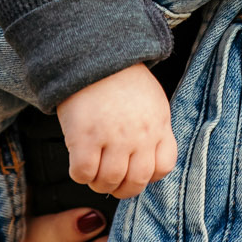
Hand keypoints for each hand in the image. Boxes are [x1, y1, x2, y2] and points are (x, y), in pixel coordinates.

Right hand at [55, 63, 177, 198]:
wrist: (91, 52)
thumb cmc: (118, 76)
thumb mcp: (149, 100)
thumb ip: (151, 128)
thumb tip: (140, 160)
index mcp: (159, 123)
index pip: (163, 167)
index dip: (147, 176)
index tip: (133, 171)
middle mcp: (140, 134)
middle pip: (136, 181)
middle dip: (122, 188)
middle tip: (110, 181)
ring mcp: (114, 136)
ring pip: (109, 181)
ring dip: (98, 182)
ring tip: (92, 171)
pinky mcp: (86, 136)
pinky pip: (84, 173)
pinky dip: (79, 174)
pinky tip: (78, 161)